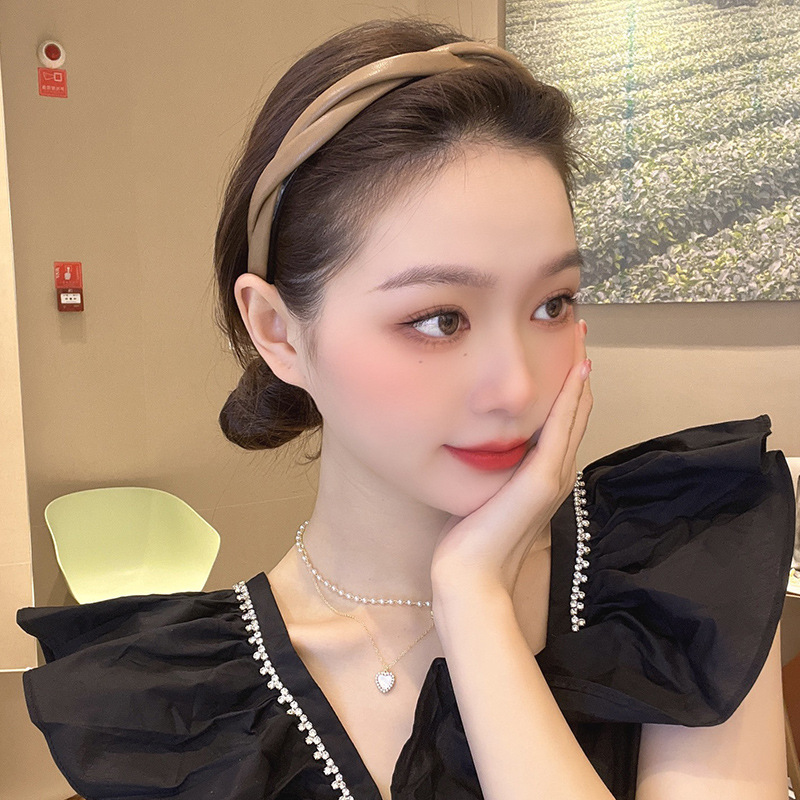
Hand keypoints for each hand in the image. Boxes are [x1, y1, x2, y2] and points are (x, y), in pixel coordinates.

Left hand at [431, 319, 592, 599]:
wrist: (469, 578)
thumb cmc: (468, 541)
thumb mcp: (481, 494)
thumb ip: (489, 469)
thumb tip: (477, 441)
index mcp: (539, 474)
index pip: (558, 420)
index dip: (564, 385)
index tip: (562, 349)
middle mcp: (553, 472)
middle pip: (571, 411)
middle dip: (574, 371)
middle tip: (577, 332)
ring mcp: (552, 476)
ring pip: (572, 415)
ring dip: (577, 377)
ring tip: (580, 340)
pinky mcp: (543, 481)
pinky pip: (560, 431)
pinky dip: (570, 401)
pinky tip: (576, 372)